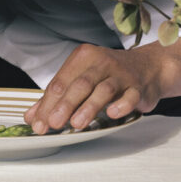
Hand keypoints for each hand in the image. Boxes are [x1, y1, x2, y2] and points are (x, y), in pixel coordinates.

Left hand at [23, 41, 180, 134]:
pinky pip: (130, 95)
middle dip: (65, 104)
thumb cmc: (109, 75)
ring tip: (77, 124)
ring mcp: (121, 74)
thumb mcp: (81, 79)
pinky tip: (112, 113)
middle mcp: (102, 62)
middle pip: (80, 83)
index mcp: (83, 57)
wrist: (148, 67)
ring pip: (103, 89)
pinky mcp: (138, 87)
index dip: (48, 104)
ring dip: (89, 107)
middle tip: (54, 123)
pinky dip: (121, 104)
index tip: (39, 123)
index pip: (61, 81)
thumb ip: (57, 97)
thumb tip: (33, 117)